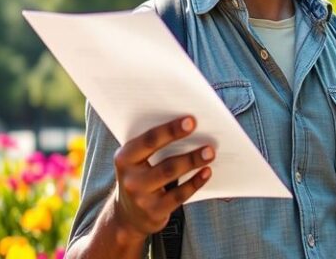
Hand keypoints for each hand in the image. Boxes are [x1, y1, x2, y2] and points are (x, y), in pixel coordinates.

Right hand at [111, 116, 213, 241]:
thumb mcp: (137, 160)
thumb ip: (154, 144)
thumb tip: (189, 125)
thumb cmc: (140, 175)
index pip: (148, 140)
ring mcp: (141, 197)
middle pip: (162, 159)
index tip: (191, 121)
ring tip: (210, 152)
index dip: (170, 130)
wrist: (127, 216)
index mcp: (125, 158)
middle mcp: (130, 178)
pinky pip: (179, 196)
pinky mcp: (155, 212)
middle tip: (203, 134)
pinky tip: (207, 172)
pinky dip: (195, 182)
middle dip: (185, 148)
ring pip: (171, 174)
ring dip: (193, 161)